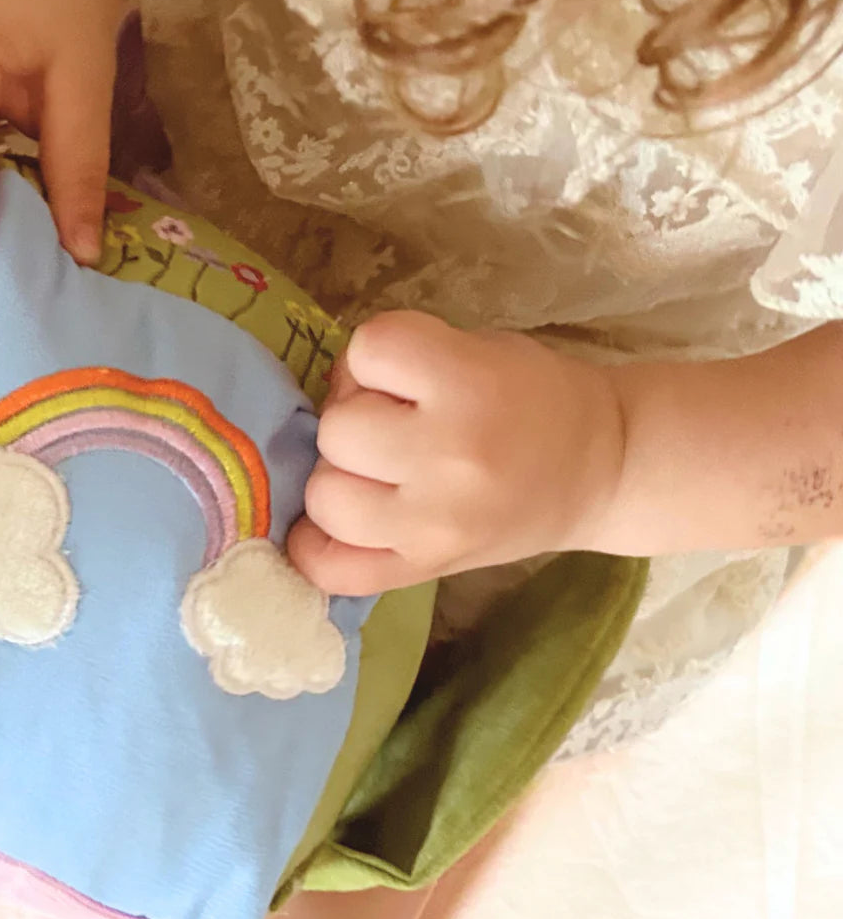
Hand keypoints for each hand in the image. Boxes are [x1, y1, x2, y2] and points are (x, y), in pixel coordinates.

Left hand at [287, 312, 625, 595]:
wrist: (601, 471)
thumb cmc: (535, 397)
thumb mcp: (480, 350)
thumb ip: (407, 358)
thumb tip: (331, 390)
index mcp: (471, 384)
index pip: (369, 348)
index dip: (375, 357)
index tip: (404, 375)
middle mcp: (450, 457)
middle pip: (337, 429)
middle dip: (355, 419)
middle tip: (391, 426)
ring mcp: (435, 524)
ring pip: (326, 497)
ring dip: (339, 479)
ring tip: (376, 474)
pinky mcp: (426, 569)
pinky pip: (334, 571)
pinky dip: (316, 549)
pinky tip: (338, 527)